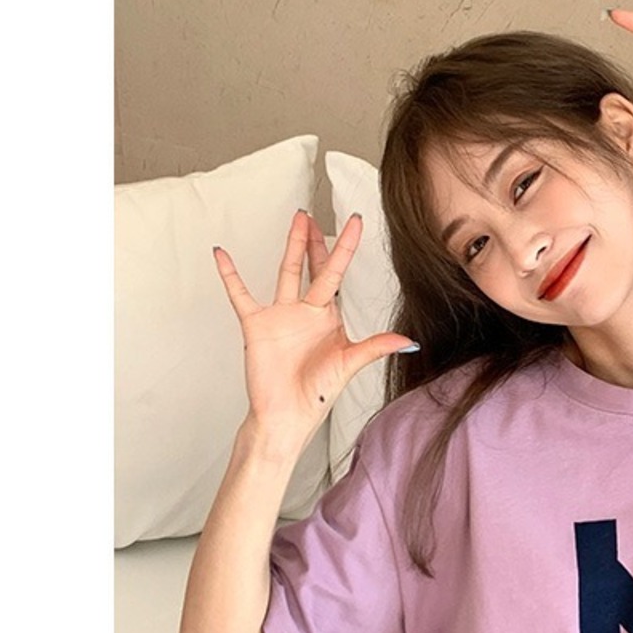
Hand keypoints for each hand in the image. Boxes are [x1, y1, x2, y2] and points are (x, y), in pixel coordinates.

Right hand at [213, 211, 414, 440]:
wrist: (286, 416)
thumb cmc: (317, 396)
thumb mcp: (350, 365)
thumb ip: (376, 348)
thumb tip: (410, 341)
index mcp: (329, 317)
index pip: (338, 274)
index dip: (346, 248)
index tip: (356, 222)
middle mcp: (306, 312)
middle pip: (311, 266)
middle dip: (314, 240)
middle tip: (315, 215)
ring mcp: (280, 315)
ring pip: (285, 272)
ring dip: (290, 246)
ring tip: (296, 220)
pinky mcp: (256, 325)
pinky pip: (240, 294)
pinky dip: (230, 274)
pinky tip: (222, 253)